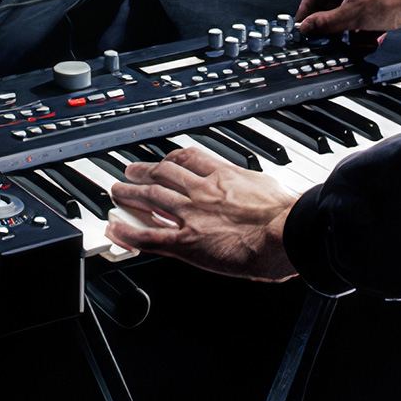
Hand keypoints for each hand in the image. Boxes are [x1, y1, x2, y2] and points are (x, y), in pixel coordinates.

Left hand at [107, 146, 298, 281]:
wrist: (284, 232)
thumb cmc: (284, 213)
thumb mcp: (266, 185)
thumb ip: (251, 186)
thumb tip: (256, 190)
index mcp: (223, 176)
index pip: (190, 159)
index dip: (172, 159)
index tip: (164, 161)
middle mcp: (202, 191)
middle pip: (164, 174)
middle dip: (143, 172)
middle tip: (130, 171)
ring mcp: (191, 215)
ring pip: (151, 198)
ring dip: (130, 193)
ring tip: (117, 191)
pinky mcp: (187, 241)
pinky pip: (150, 235)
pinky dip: (130, 232)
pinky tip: (116, 228)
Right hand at [296, 0, 400, 35]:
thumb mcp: (353, 15)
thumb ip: (326, 22)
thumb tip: (310, 25)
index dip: (309, 3)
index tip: (306, 17)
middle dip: (331, 10)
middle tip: (324, 27)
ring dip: (349, 13)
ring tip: (346, 32)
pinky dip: (366, 9)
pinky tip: (366, 28)